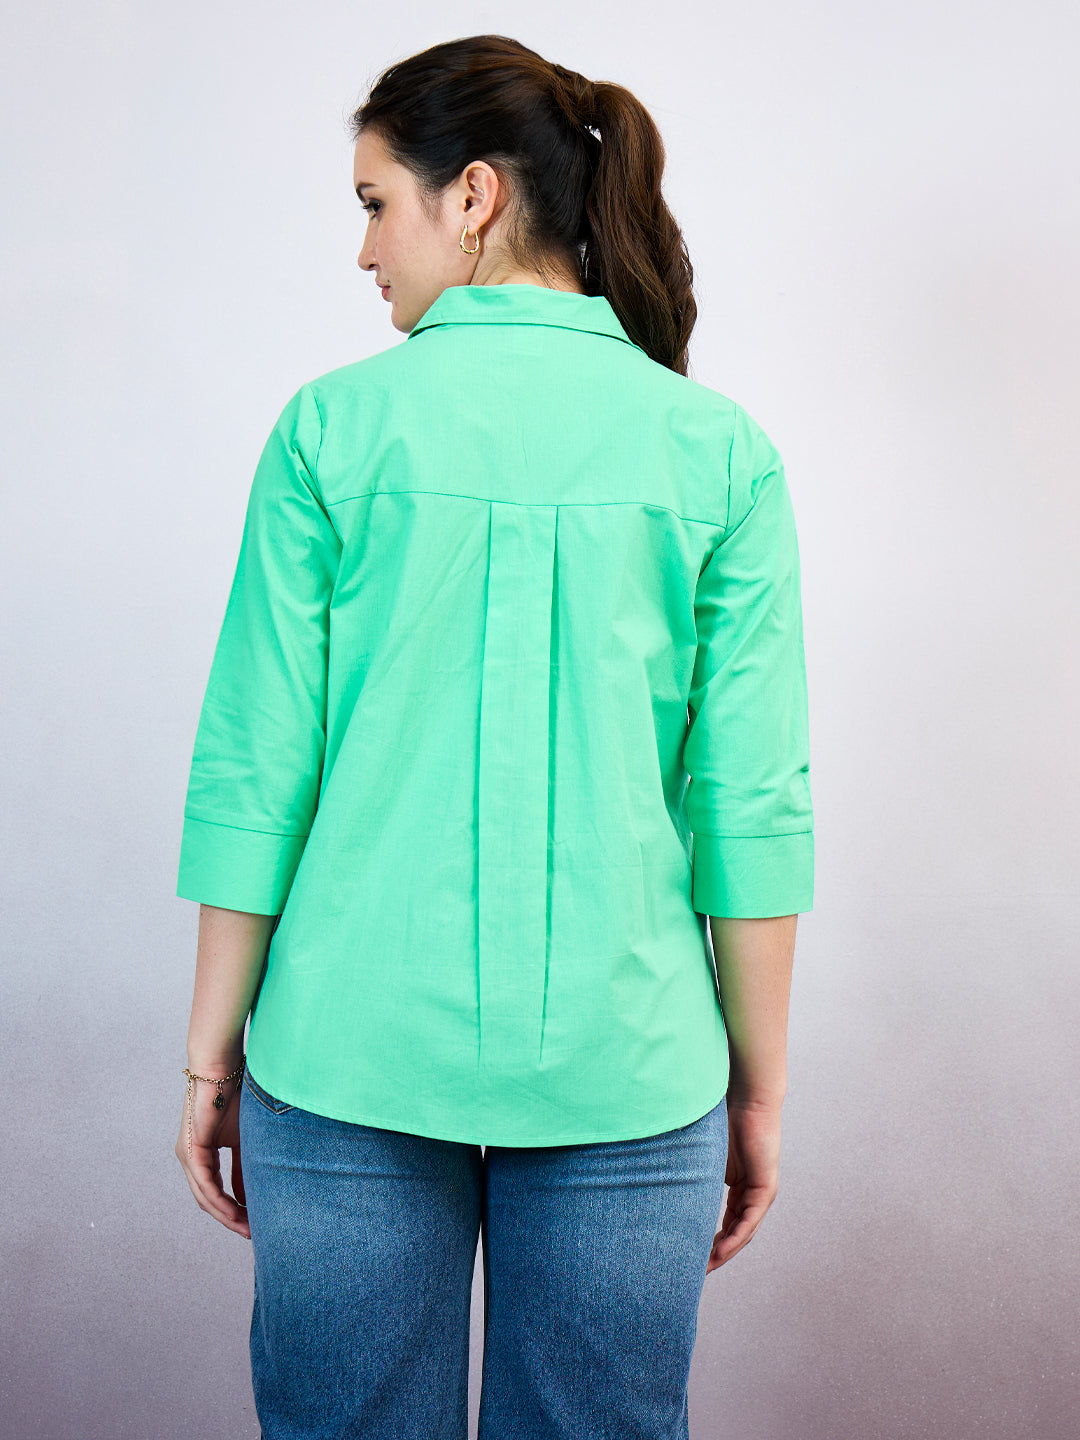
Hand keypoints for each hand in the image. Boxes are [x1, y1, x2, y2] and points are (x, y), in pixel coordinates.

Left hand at [175, 1066, 249, 1238]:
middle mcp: (190, 1158)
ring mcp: (187, 1156)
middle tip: (252, 1233)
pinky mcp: (191, 1151)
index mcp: (201, 1154)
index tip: (254, 1221)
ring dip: (227, 1215)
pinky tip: (237, 1212)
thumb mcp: (245, 1137)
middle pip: (208, 1200)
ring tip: (248, 1228)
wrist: (220, 1068)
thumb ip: (245, 1164)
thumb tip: (256, 1190)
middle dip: (231, 1218)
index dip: (235, 1208)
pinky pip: (205, 1184)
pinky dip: (221, 1200)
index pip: (216, 1190)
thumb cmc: (235, 1094)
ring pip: (205, 1197)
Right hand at [706, 1097, 781, 1272]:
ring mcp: (760, 1193)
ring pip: (742, 1232)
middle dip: (715, 1253)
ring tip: (705, 1268)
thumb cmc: (722, 1119)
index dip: (710, 1242)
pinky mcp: (764, 1188)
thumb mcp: (703, 1155)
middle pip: (734, 1233)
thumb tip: (659, 1179)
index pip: (726, 1223)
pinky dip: (734, 1238)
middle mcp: (752, 1194)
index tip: (691, 1256)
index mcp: (739, 1187)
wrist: (745, 1099)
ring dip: (724, 1252)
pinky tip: (720, 1251)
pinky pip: (748, 1221)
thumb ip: (693, 1173)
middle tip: (695, 1271)